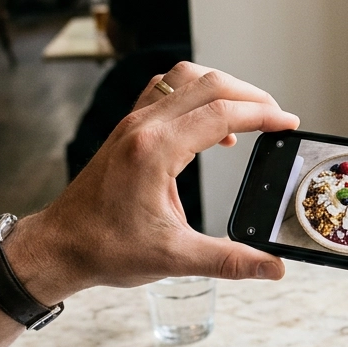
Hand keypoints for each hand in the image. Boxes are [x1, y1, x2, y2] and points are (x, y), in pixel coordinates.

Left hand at [9, 63, 298, 301]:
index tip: (288, 123)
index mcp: (155, 150)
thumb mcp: (174, 258)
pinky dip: (196, 96)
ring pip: (184, 79)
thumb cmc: (105, 249)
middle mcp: (143, 127)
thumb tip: (273, 267)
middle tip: (277, 117)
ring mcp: (132, 123)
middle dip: (250, 96)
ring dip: (221, 87)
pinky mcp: (127, 130)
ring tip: (248, 112)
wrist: (58, 247)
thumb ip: (229, 260)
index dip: (262, 115)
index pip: (222, 113)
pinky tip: (211, 127)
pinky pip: (165, 92)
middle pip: (208, 84)